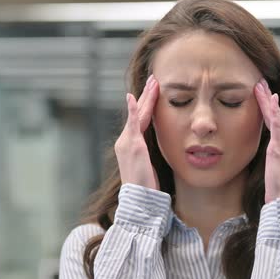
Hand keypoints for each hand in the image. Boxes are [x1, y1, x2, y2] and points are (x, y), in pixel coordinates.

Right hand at [114, 75, 159, 189]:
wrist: (139, 199)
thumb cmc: (145, 186)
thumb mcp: (147, 165)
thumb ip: (148, 153)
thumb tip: (154, 149)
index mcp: (130, 144)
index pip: (140, 119)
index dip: (146, 104)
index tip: (153, 90)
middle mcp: (125, 141)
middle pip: (138, 113)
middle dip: (146, 95)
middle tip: (154, 79)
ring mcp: (128, 143)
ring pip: (138, 114)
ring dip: (146, 97)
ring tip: (153, 82)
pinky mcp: (133, 146)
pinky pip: (133, 124)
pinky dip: (133, 110)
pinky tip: (133, 97)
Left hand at [254, 78, 279, 202]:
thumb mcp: (278, 167)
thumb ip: (275, 155)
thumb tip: (269, 150)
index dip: (271, 109)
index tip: (264, 95)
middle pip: (278, 116)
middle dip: (268, 99)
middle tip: (259, 82)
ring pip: (277, 117)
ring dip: (267, 100)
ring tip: (259, 86)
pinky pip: (278, 126)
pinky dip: (274, 111)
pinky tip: (271, 98)